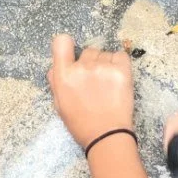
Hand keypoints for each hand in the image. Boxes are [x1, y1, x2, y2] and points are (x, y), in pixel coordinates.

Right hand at [48, 35, 134, 149]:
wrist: (107, 136)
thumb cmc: (81, 123)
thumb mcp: (59, 104)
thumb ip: (56, 82)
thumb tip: (55, 66)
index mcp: (63, 75)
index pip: (61, 42)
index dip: (67, 46)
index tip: (72, 54)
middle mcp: (82, 68)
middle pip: (87, 51)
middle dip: (90, 63)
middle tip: (94, 82)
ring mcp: (103, 68)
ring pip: (104, 54)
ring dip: (105, 64)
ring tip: (107, 85)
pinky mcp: (122, 71)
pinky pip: (120, 56)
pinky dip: (119, 64)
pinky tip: (117, 79)